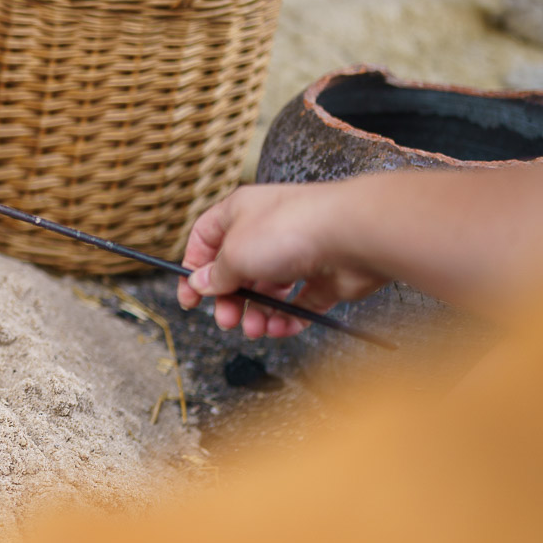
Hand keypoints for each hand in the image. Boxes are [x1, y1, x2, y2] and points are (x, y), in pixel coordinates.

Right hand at [176, 183, 389, 337]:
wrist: (353, 234)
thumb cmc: (291, 229)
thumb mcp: (234, 253)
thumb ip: (215, 274)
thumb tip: (201, 284)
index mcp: (240, 213)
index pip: (206, 240)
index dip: (194, 269)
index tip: (190, 299)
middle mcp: (267, 230)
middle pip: (237, 270)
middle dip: (230, 300)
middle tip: (227, 320)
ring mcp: (297, 252)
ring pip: (268, 290)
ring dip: (258, 313)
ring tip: (256, 328)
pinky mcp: (324, 275)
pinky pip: (299, 302)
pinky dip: (288, 318)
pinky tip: (281, 328)